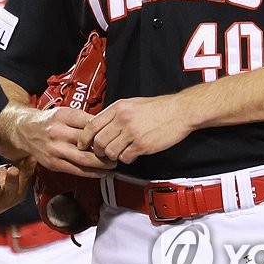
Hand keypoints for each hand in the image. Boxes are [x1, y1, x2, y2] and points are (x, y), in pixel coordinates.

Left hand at [0, 159, 35, 222]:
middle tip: (14, 169)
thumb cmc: (0, 192)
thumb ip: (21, 171)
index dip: (28, 170)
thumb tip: (31, 154)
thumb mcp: (13, 184)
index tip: (32, 158)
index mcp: (17, 194)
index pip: (25, 181)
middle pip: (11, 191)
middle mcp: (6, 200)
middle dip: (13, 180)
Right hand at [3, 104, 116, 176]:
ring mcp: (55, 149)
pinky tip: (100, 172)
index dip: (105, 131)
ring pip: (84, 159)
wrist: (25, 131)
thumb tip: (106, 127)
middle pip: (88, 143)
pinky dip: (91, 173)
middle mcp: (58, 132)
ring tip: (112, 164)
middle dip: (106, 149)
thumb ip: (83, 119)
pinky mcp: (54, 163)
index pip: (90, 124)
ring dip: (102, 164)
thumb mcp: (64, 112)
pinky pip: (76, 170)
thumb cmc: (49, 122)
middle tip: (117, 152)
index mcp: (63, 116)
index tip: (115, 135)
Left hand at [78, 95, 194, 163]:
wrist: (179, 111)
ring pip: (110, 151)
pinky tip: (132, 153)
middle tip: (103, 153)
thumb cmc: (158, 108)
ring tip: (120, 153)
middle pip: (98, 141)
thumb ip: (116, 114)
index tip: (83, 144)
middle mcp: (122, 119)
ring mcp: (132, 133)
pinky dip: (126, 159)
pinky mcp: (142, 145)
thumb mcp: (132, 104)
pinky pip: (125, 157)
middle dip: (98, 150)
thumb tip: (101, 124)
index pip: (91, 125)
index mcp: (118, 108)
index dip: (84, 137)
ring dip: (113, 156)